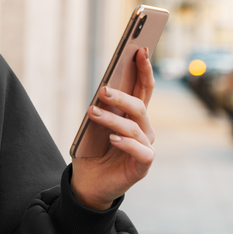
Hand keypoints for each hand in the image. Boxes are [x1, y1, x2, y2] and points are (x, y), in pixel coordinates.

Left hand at [71, 47, 155, 209]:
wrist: (87, 183)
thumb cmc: (91, 152)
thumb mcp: (92, 127)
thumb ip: (101, 109)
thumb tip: (103, 89)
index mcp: (134, 117)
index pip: (143, 88)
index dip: (144, 69)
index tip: (140, 50)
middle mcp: (144, 130)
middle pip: (140, 105)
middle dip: (123, 95)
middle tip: (103, 90)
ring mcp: (145, 147)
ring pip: (135, 126)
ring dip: (113, 118)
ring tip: (93, 113)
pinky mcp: (143, 166)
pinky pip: (141, 151)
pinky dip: (126, 143)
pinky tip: (112, 138)